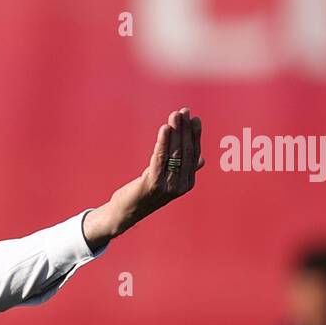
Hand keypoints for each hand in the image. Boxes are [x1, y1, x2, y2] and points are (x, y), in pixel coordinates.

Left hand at [82, 107, 202, 249]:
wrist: (124, 213)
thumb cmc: (145, 194)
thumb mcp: (166, 181)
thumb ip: (183, 170)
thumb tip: (201, 159)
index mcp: (187, 183)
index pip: (194, 154)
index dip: (194, 135)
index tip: (193, 117)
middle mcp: (180, 185)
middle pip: (185, 151)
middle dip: (185, 129)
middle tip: (184, 111)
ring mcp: (168, 186)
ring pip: (174, 153)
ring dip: (175, 132)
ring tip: (175, 115)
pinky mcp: (153, 185)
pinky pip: (160, 159)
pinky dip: (163, 142)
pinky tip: (165, 129)